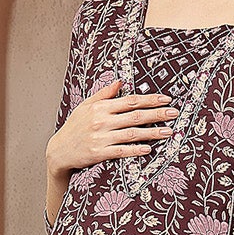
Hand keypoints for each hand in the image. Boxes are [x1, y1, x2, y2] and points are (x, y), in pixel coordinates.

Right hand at [47, 79, 178, 174]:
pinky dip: (135, 150)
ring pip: (132, 133)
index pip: (130, 100)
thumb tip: (120, 81)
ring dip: (152, 133)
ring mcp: (100, 137)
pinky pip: (121, 151)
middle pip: (135, 116)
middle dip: (156, 114)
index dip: (149, 99)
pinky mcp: (99, 153)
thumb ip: (104, 94)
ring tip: (168, 132)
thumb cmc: (74, 127)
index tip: (166, 99)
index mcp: (100, 107)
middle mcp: (101, 121)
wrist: (59, 150)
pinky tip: (148, 149)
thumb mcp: (86, 106)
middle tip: (174, 113)